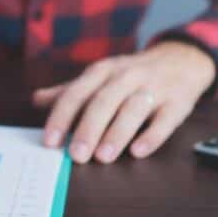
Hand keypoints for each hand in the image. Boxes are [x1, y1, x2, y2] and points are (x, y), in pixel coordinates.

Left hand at [33, 41, 215, 163]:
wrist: (181, 59)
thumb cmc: (131, 74)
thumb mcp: (100, 76)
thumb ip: (70, 91)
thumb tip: (36, 100)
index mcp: (102, 71)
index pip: (77, 93)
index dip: (61, 117)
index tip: (50, 141)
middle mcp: (126, 76)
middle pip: (104, 101)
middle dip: (89, 128)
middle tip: (76, 155)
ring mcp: (153, 88)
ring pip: (133, 109)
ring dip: (117, 133)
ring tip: (103, 157)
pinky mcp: (177, 102)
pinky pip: (165, 119)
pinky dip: (152, 136)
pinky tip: (138, 151)